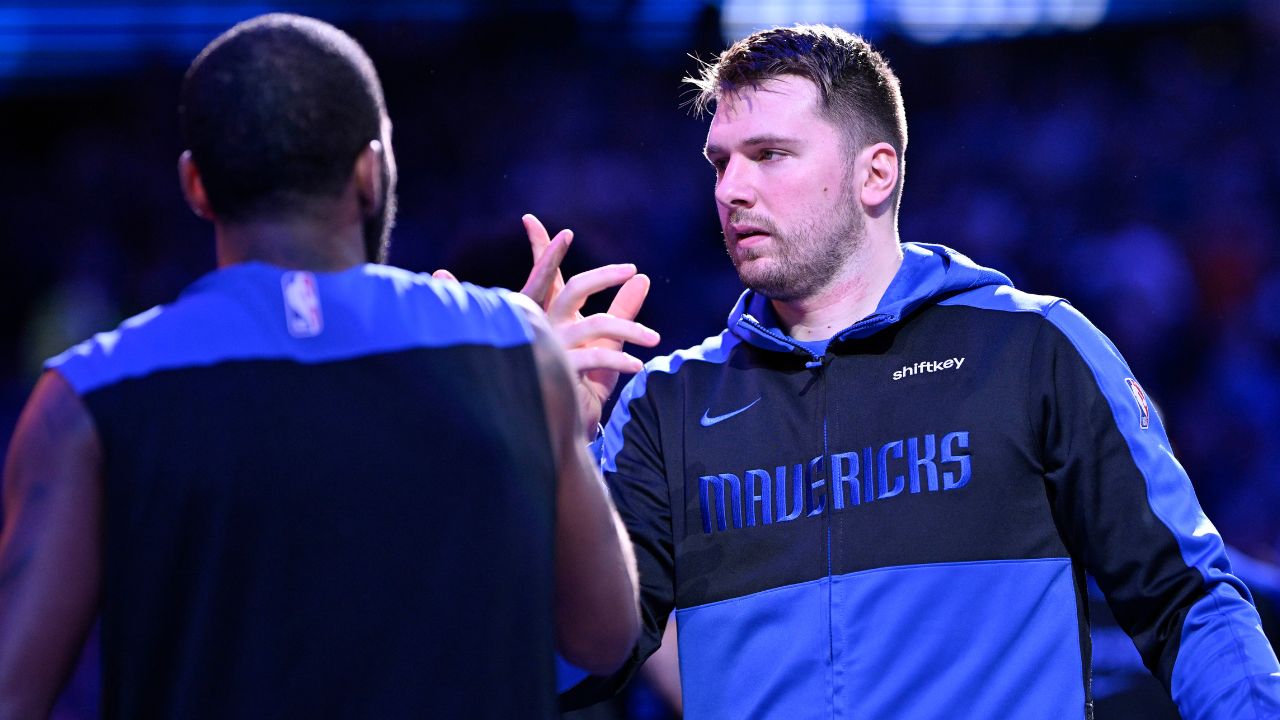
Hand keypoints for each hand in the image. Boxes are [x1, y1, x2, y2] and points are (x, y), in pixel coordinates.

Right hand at [520, 214, 658, 437]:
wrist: (569, 424)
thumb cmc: (585, 379)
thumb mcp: (608, 341)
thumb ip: (622, 310)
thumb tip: (642, 278)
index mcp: (551, 316)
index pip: (546, 278)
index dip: (540, 249)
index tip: (531, 220)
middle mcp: (547, 327)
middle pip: (574, 289)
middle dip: (603, 275)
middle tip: (631, 269)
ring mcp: (553, 349)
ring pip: (596, 324)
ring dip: (631, 330)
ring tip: (654, 340)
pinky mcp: (563, 372)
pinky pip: (599, 357)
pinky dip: (622, 360)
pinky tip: (638, 367)